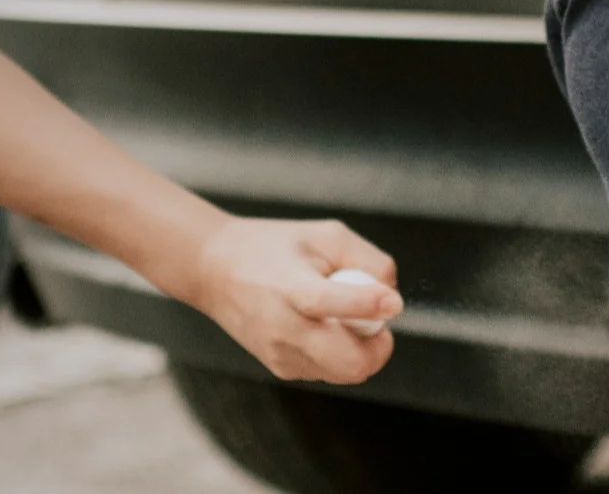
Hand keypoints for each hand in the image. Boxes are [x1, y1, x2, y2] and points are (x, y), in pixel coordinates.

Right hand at [181, 217, 401, 382]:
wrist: (215, 271)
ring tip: (341, 318)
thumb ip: (366, 259)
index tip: (393, 303)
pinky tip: (321, 327)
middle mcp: (282, 327)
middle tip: (377, 322)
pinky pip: (330, 372)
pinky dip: (339, 354)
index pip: (328, 303)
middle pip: (349, 363)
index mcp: (288, 286)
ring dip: (359, 350)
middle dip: (378, 348)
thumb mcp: (324, 234)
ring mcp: (280, 354)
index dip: (367, 304)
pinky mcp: (281, 369)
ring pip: (345, 373)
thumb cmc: (276, 248)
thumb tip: (391, 298)